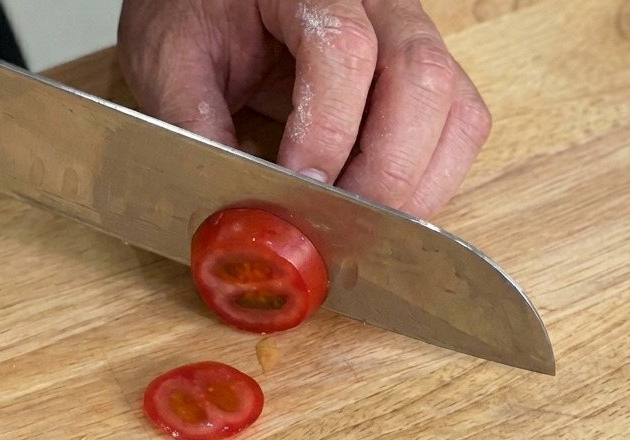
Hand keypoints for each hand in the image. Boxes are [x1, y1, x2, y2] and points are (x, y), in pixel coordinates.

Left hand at [117, 0, 490, 219]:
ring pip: (456, 111)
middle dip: (384, 171)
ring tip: (355, 227)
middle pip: (422, 79)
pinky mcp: (425, 76)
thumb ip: (193, 125)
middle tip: (334, 226)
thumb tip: (230, 211)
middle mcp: (377, 2)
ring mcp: (411, 36)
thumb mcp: (171, 61)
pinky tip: (377, 208)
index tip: (295, 188)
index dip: (326, 131)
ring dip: (415, 185)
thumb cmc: (199, 15)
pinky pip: (458, 130)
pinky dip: (427, 182)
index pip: (344, 50)